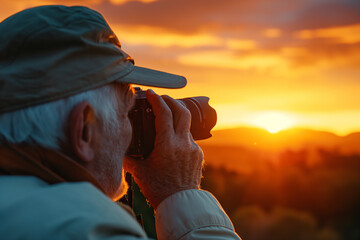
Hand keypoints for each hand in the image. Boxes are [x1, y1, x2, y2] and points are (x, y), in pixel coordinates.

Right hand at [124, 89, 203, 208]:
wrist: (181, 203)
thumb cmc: (159, 189)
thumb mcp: (140, 172)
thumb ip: (129, 159)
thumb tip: (120, 151)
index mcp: (167, 144)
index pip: (164, 113)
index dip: (156, 100)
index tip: (151, 94)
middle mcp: (183, 143)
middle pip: (181, 111)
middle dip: (171, 101)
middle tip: (161, 99)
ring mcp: (193, 148)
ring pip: (187, 124)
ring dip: (177, 117)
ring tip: (166, 118)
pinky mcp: (198, 155)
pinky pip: (189, 138)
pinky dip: (180, 134)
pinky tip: (173, 140)